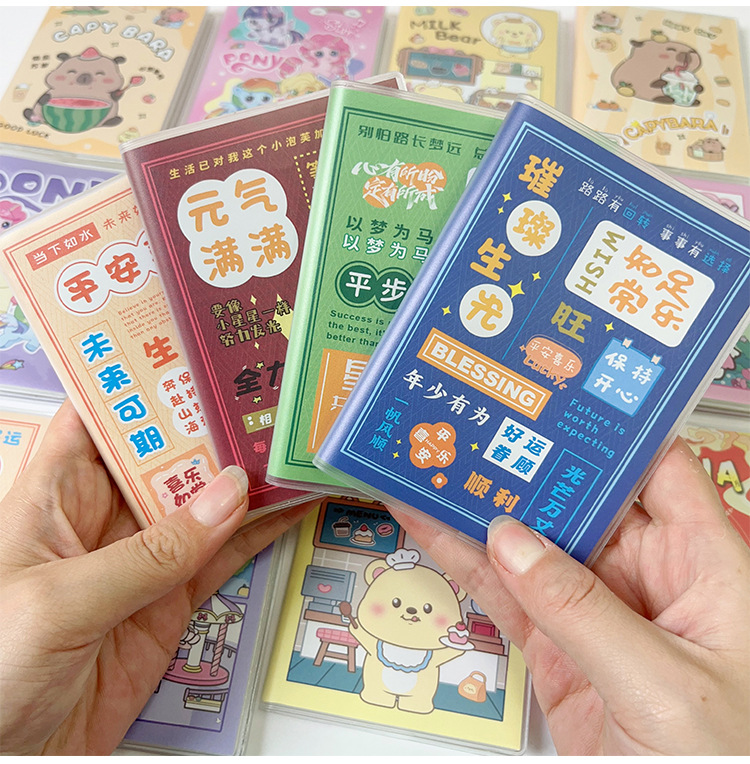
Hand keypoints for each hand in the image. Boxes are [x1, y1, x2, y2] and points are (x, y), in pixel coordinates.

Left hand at [0, 400, 314, 754]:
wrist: (12, 761)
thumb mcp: (63, 600)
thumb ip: (150, 551)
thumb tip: (229, 495)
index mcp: (56, 493)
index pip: (100, 414)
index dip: (143, 378)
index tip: (198, 349)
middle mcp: (103, 515)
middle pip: (168, 453)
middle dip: (214, 423)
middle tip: (270, 394)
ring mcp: (144, 558)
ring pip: (206, 502)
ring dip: (250, 476)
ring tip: (296, 442)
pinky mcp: (173, 600)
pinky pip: (224, 555)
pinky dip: (263, 531)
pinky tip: (295, 504)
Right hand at [391, 438, 749, 754]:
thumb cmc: (722, 762)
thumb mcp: (662, 682)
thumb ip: (582, 610)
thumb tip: (510, 541)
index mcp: (699, 562)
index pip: (656, 469)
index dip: (608, 431)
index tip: (548, 399)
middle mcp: (645, 575)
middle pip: (578, 499)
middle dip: (525, 463)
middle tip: (468, 425)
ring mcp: (593, 611)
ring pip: (529, 544)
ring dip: (480, 508)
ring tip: (427, 465)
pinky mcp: (556, 650)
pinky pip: (505, 596)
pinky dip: (464, 564)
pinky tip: (428, 527)